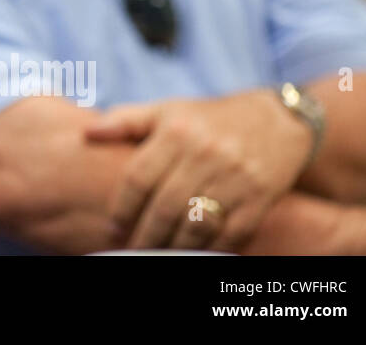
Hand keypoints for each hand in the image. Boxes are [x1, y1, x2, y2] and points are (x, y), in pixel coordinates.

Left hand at [85, 89, 313, 250]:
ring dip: (175, 246)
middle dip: (146, 235)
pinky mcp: (261, 197)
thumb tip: (86, 134)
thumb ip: (125, 121)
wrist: (278, 120)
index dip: (123, 207)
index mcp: (176, 131)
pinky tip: (195, 253)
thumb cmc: (209, 118)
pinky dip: (212, 248)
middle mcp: (205, 153)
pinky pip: (232, 233)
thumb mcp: (166, 110)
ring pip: (197, 224)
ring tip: (160, 255)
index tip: (113, 227)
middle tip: (133, 250)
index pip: (139, 177)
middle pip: (165, 206)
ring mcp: (235, 177)